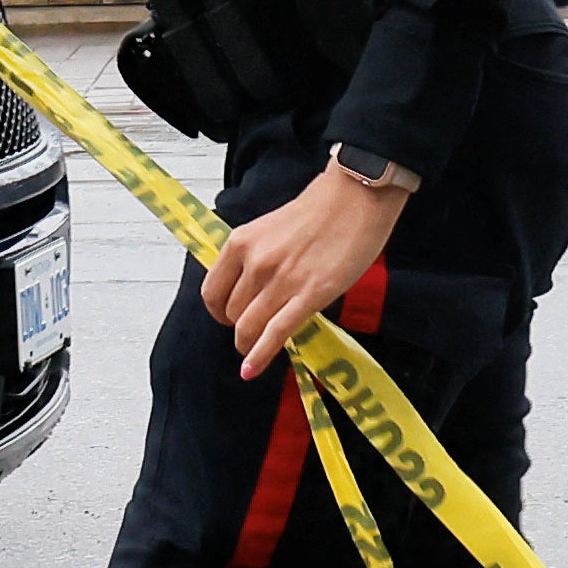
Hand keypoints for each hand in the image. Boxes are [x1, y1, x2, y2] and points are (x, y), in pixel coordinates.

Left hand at [201, 155, 411, 367]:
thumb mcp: (270, 228)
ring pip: (250, 327)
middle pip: (232, 313)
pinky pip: (276, 334)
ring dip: (248, 344)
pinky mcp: (310, 296)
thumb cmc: (319, 209)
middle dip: (238, 327)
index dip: (218, 311)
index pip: (212, 291)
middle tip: (250, 332)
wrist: (355, 197)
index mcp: (240, 243)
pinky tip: (251, 370)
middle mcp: (255, 263)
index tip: (228, 317)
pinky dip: (260, 356)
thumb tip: (248, 288)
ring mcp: (281, 281)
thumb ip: (255, 257)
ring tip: (252, 351)